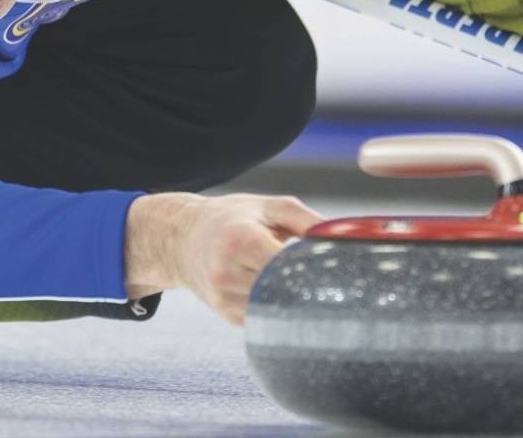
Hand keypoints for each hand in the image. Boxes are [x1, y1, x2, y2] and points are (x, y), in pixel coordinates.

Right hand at [125, 192, 323, 324]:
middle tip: (336, 284)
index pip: (283, 263)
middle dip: (308, 286)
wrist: (181, 239)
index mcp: (240, 240)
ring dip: (295, 299)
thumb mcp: (267, 206)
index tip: (336, 269)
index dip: (311, 268)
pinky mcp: (227, 315)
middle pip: (283, 289)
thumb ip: (304, 220)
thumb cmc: (231, 218)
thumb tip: (341, 238)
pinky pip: (264, 317)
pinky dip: (279, 307)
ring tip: (309, 287)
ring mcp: (225, 298)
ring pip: (275, 308)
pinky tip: (286, 294)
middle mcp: (227, 272)